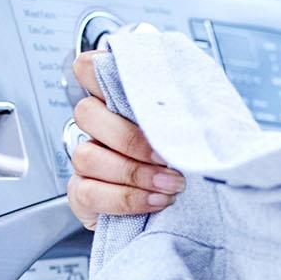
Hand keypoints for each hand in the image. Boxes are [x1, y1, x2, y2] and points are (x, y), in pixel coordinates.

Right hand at [66, 50, 185, 228]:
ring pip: (87, 156)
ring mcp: (87, 160)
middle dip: (130, 138)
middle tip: (166, 157)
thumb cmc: (189, 162)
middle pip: (87, 113)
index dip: (100, 71)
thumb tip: (198, 97)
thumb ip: (187, 108)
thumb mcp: (194, 128)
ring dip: (133, 173)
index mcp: (118, 102)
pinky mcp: (83, 194)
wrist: (192, 210)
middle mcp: (98, 128)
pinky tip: (154, 201)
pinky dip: (125, 199)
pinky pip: (89, 193)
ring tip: (171, 184)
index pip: (89, 69)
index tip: (135, 87)